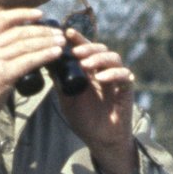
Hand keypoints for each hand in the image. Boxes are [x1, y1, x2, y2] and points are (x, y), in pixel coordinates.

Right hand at [0, 9, 65, 132]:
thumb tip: (21, 49)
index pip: (3, 18)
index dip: (23, 13)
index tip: (40, 14)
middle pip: (20, 32)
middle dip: (42, 31)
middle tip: (59, 33)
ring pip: (26, 45)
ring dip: (47, 42)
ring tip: (61, 42)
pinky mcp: (3, 74)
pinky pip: (28, 61)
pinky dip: (45, 55)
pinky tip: (56, 53)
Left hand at [57, 28, 139, 173]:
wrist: (101, 140)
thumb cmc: (85, 120)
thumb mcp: (66, 99)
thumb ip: (59, 81)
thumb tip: (45, 61)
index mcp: (89, 71)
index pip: (85, 49)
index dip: (78, 39)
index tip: (67, 33)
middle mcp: (103, 71)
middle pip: (100, 49)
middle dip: (87, 48)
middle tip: (75, 52)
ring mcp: (116, 79)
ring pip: (113, 57)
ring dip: (99, 58)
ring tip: (86, 65)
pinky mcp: (126, 89)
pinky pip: (124, 75)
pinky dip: (112, 73)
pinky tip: (101, 78)